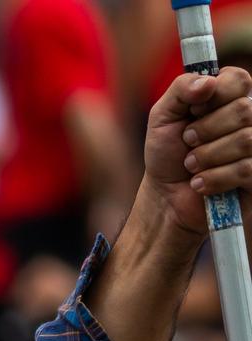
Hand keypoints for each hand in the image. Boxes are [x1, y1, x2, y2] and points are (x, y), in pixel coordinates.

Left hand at [141, 67, 251, 248]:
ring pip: (246, 140)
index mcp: (231, 98)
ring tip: (191, 165)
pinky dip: (214, 178)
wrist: (165, 196)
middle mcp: (251, 120)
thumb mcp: (162, 116)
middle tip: (187, 141)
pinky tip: (200, 183)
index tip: (192, 113)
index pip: (239, 80)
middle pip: (244, 110)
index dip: (212, 97)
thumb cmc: (167, 153)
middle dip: (205, 130)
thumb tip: (208, 81)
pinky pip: (246, 169)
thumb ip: (180, 90)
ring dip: (207, 156)